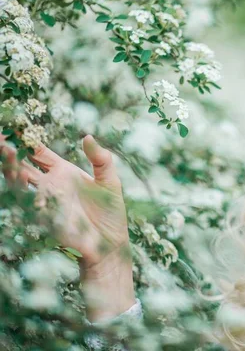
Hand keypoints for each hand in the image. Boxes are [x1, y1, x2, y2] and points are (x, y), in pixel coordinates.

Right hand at [0, 134, 128, 268]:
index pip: (39, 152)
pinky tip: (19, 175)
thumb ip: (101, 159)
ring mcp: (44, 199)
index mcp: (64, 171)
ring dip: (11, 167)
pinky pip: (28, 201)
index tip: (13, 125)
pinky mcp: (44, 216)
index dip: (26, 139)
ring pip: (19, 181)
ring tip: (6, 151)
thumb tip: (87, 136)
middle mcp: (49, 184)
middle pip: (23, 163)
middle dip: (9, 150)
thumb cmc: (111, 212)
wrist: (110, 243)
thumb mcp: (110, 182)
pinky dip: (21, 189)